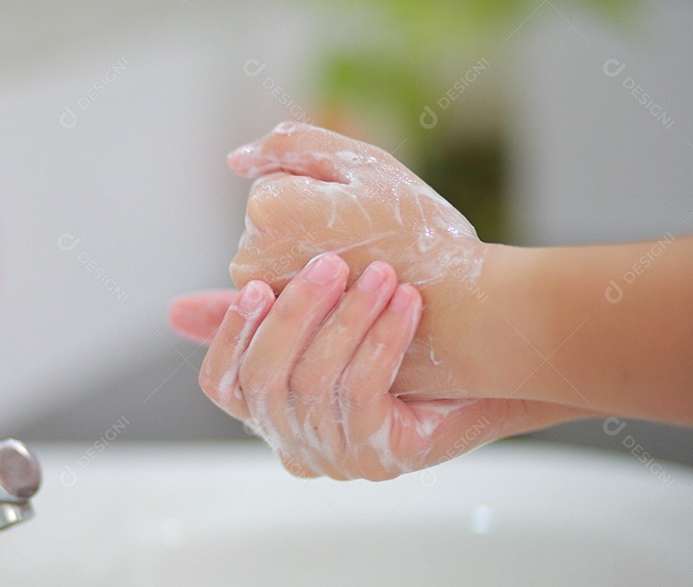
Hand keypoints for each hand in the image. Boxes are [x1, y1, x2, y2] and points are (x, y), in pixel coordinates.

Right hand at [170, 265, 592, 479]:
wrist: (487, 366)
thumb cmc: (396, 333)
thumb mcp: (319, 314)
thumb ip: (255, 314)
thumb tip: (175, 313)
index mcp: (270, 412)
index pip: (222, 386)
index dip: (231, 336)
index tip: (256, 285)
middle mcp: (295, 443)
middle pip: (264, 384)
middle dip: (293, 318)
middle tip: (327, 265)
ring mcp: (337, 458)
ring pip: (315, 387)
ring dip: (346, 323)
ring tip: (379, 275)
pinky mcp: (382, 459)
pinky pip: (364, 396)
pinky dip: (381, 343)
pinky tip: (404, 303)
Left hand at [226, 122, 492, 397]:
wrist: (456, 312)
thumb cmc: (416, 231)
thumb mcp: (362, 165)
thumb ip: (293, 145)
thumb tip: (236, 160)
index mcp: (267, 207)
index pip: (276, 182)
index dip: (324, 192)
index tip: (360, 214)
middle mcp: (250, 258)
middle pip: (270, 225)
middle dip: (310, 228)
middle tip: (365, 244)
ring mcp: (264, 302)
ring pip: (278, 262)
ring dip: (313, 264)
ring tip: (362, 273)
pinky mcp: (279, 335)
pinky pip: (291, 300)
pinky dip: (318, 299)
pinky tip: (351, 304)